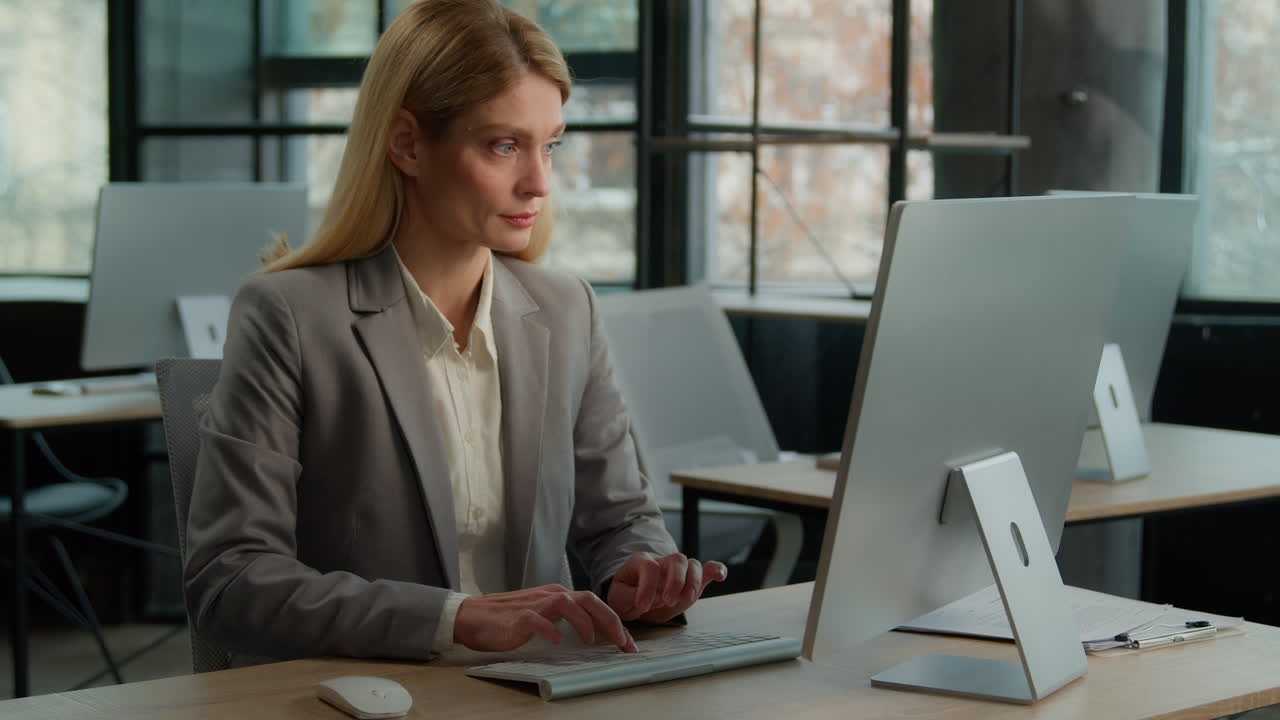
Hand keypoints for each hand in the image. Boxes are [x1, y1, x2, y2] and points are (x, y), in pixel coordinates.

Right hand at [454, 585, 636, 652]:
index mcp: (558, 595)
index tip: (628, 644)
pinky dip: (548, 629)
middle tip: (623, 643)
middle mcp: (550, 596)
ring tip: (591, 641)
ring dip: (584, 622)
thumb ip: (564, 618)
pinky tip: (556, 640)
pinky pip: (536, 620)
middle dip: (611, 621)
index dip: (615, 622)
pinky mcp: (517, 618)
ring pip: (566, 603)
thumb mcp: (543, 615)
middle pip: (588, 599)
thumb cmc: (508, 618)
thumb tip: (594, 633)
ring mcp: (534, 605)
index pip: (594, 603)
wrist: (472, 616)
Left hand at [606, 552, 727, 623]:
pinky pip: (707, 569)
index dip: (647, 586)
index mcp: (641, 563)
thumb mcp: (618, 600)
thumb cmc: (625, 597)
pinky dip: (716, 570)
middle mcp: (662, 562)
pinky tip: (720, 576)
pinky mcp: (691, 580)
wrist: (634, 598)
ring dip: (693, 582)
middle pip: (676, 559)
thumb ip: (632, 598)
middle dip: (675, 581)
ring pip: (692, 564)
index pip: (649, 567)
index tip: (642, 606)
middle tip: (667, 601)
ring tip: (687, 599)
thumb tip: (651, 600)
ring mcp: (678, 570)